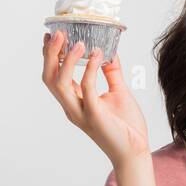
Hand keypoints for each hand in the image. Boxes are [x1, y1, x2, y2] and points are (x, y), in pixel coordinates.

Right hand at [41, 30, 149, 167]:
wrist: (136, 152)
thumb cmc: (126, 127)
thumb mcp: (118, 92)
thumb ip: (111, 73)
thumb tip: (109, 52)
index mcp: (74, 102)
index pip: (53, 76)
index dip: (49, 56)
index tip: (52, 35)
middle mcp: (72, 108)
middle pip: (49, 78)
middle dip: (50, 55)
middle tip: (59, 33)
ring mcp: (81, 113)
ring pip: (60, 84)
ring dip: (67, 61)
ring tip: (78, 42)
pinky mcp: (95, 116)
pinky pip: (87, 89)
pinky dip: (91, 69)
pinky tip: (98, 55)